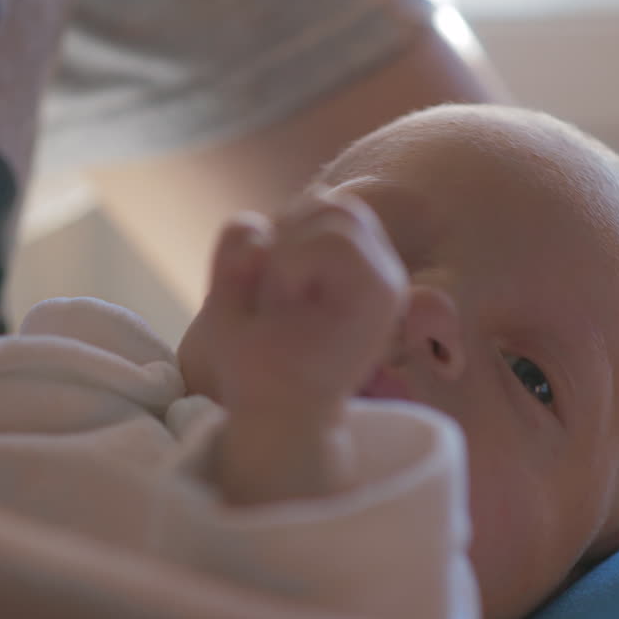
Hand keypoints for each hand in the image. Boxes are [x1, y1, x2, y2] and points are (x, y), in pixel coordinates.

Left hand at [181, 192, 407, 503]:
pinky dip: (292, 268)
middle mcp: (380, 271)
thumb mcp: (231, 291)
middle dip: (285, 242)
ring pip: (336, 210)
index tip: (274, 300)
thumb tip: (256, 226)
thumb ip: (242, 244)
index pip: (321, 210)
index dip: (281, 242)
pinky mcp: (383, 294)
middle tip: (277, 304)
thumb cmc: (250, 364)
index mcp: (354, 270)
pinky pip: (332, 243)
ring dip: (287, 257)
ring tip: (285, 308)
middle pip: (331, 203)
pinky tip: (291, 308)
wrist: (268, 415)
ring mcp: (387, 280)